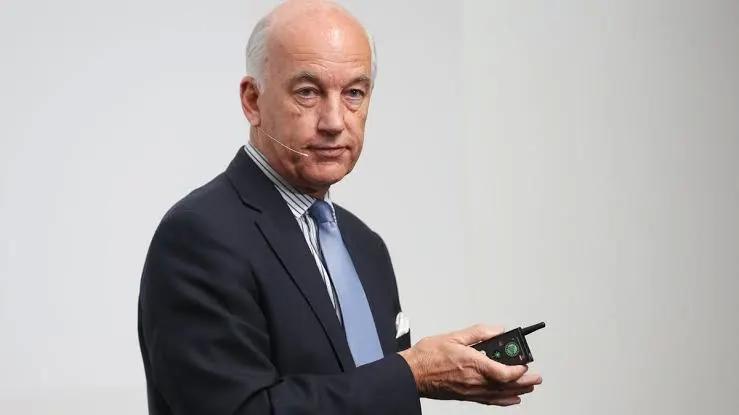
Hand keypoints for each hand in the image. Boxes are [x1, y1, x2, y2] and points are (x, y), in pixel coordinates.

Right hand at [398, 324, 542, 405]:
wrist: (412, 373)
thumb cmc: (428, 356)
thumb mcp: (454, 336)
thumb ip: (479, 332)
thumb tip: (497, 330)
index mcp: (473, 364)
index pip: (504, 372)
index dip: (519, 370)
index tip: (525, 363)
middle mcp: (474, 381)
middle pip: (506, 385)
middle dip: (524, 382)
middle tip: (536, 377)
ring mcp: (471, 391)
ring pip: (500, 395)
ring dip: (518, 392)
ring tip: (529, 388)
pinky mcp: (466, 396)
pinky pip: (489, 401)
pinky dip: (503, 401)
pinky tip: (511, 400)